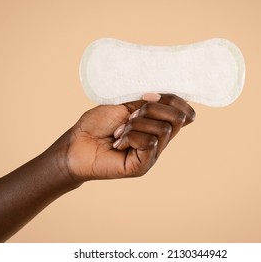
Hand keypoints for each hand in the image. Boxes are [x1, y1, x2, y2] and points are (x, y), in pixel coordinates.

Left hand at [63, 93, 194, 180]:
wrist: (77, 143)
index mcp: (157, 124)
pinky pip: (149, 143)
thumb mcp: (125, 105)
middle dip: (152, 109)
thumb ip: (147, 101)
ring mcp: (152, 154)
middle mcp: (159, 140)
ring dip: (136, 125)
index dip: (175, 101)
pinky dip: (131, 137)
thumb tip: (162, 96)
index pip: (184, 114)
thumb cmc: (97, 124)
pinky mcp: (143, 166)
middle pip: (177, 119)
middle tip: (130, 115)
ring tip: (119, 131)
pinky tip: (118, 143)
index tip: (150, 96)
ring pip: (162, 129)